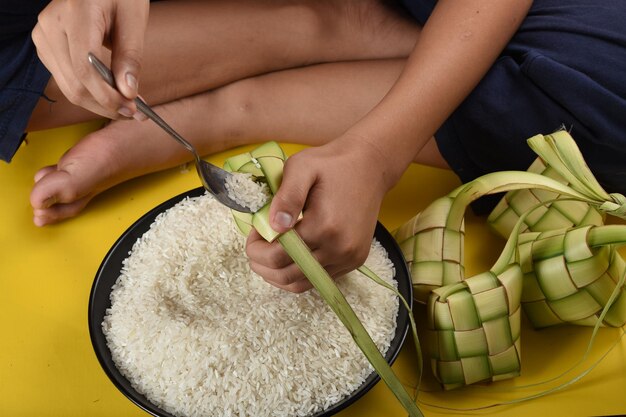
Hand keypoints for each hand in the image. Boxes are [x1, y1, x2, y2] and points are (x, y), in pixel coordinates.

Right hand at [32, 0, 148, 118]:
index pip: (85, 68)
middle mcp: (51, 26)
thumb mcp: (133, 20)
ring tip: (127, 105)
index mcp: (74, 13)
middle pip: (75, 84)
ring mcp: (44, 38)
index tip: (132, 108)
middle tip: (135, 113)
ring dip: (100, 103)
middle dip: (107, 105)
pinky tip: (111, 94)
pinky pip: (67, 81)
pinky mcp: (47, 48)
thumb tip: (128, 93)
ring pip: (70, 89)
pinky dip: (91, 93)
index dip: (108, 95)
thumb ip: (130, 57)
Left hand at [246, 137, 392, 292]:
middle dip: (262, 265)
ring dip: (278, 274)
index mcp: (324, 225)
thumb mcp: (302, 167)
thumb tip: (274, 226)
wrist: (370, 166)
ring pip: (302, 283)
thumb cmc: (332, 164)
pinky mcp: (354, 260)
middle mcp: (339, 247)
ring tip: (268, 254)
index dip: (256, 249)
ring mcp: (349, 257)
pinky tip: (289, 256)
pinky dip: (298, 273)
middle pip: (287, 275)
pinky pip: (319, 279)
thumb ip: (286, 197)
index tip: (252, 232)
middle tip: (256, 245)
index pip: (277, 256)